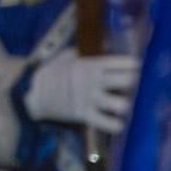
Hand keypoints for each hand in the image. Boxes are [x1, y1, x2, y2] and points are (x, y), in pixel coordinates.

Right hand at [25, 52, 139, 133]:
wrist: (32, 94)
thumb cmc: (51, 74)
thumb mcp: (65, 57)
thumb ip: (84, 54)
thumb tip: (104, 45)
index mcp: (91, 64)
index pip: (122, 63)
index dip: (133, 65)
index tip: (138, 69)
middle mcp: (94, 81)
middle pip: (128, 82)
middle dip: (136, 84)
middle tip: (135, 88)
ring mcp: (91, 99)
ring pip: (122, 104)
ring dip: (127, 105)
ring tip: (126, 105)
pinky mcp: (85, 115)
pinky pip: (110, 124)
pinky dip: (117, 125)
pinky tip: (118, 123)